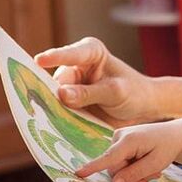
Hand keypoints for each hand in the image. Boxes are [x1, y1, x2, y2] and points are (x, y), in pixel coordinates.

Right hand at [35, 37, 155, 125]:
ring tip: (43, 119)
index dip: (55, 57)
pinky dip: (55, 120)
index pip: (71, 54)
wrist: (142, 109)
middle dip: (49, 93)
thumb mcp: (116, 92)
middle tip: (39, 106)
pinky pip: (57, 112)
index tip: (39, 61)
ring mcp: (70, 87)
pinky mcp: (69, 105)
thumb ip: (90, 93)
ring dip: (50, 109)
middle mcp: (76, 66)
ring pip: (53, 98)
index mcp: (90, 52)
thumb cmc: (134, 92)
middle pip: (57, 81)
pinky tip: (49, 128)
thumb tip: (61, 94)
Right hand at [76, 120, 181, 181]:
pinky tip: (146, 168)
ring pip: (117, 169)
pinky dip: (132, 169)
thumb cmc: (167, 147)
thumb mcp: (156, 164)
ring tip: (152, 173)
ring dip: (134, 175)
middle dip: (130, 180)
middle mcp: (119, 137)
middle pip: (115, 170)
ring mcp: (117, 139)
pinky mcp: (119, 144)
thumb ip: (135, 173)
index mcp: (129, 140)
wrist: (173, 134)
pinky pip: (120, 163)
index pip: (109, 158)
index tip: (77, 174)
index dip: (93, 168)